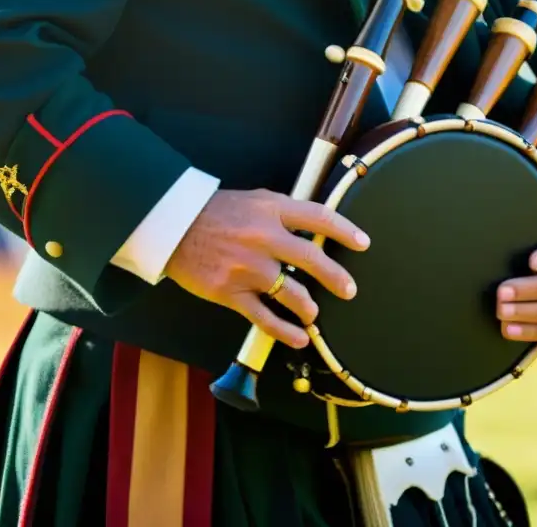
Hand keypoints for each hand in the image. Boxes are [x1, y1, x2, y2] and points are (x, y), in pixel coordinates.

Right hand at [163, 189, 368, 349]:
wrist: (172, 226)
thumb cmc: (216, 212)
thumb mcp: (254, 200)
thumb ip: (284, 212)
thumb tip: (315, 228)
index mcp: (271, 210)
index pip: (318, 218)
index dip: (345, 231)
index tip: (364, 243)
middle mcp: (263, 238)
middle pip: (311, 259)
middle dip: (336, 277)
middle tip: (349, 289)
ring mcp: (247, 267)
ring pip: (291, 292)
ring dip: (309, 307)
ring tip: (315, 314)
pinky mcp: (231, 292)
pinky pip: (264, 316)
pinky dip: (285, 330)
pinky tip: (299, 338)